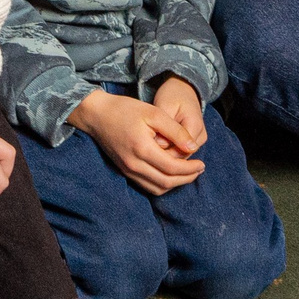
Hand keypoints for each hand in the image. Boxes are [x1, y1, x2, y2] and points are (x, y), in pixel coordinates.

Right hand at [71, 87, 205, 194]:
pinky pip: (147, 186)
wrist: (97, 115)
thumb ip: (175, 131)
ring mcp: (128, 170)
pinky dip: (162, 184)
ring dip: (175, 184)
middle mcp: (134, 165)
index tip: (202, 163)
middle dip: (186, 179)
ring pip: (157, 188)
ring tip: (188, 173)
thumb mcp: (153, 113)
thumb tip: (193, 147)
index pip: (172, 168)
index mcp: (142, 149)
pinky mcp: (125, 171)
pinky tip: (171, 174)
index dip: (190, 169)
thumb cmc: (125, 109)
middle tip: (199, 169)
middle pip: (166, 182)